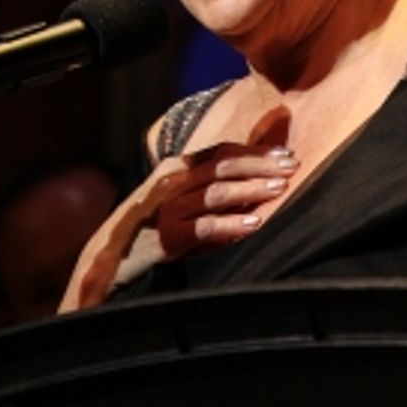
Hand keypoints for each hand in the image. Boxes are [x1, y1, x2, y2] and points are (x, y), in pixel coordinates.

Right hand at [157, 107, 296, 257]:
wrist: (115, 255)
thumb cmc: (156, 224)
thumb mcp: (180, 197)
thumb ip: (210, 184)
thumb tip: (256, 177)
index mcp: (179, 168)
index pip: (222, 152)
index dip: (255, 151)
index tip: (286, 154)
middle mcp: (173, 182)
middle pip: (222, 167)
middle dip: (260, 165)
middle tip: (291, 167)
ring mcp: (169, 209)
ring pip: (215, 193)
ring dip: (250, 189)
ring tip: (279, 189)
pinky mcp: (167, 237)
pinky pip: (202, 228)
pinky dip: (229, 224)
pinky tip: (252, 225)